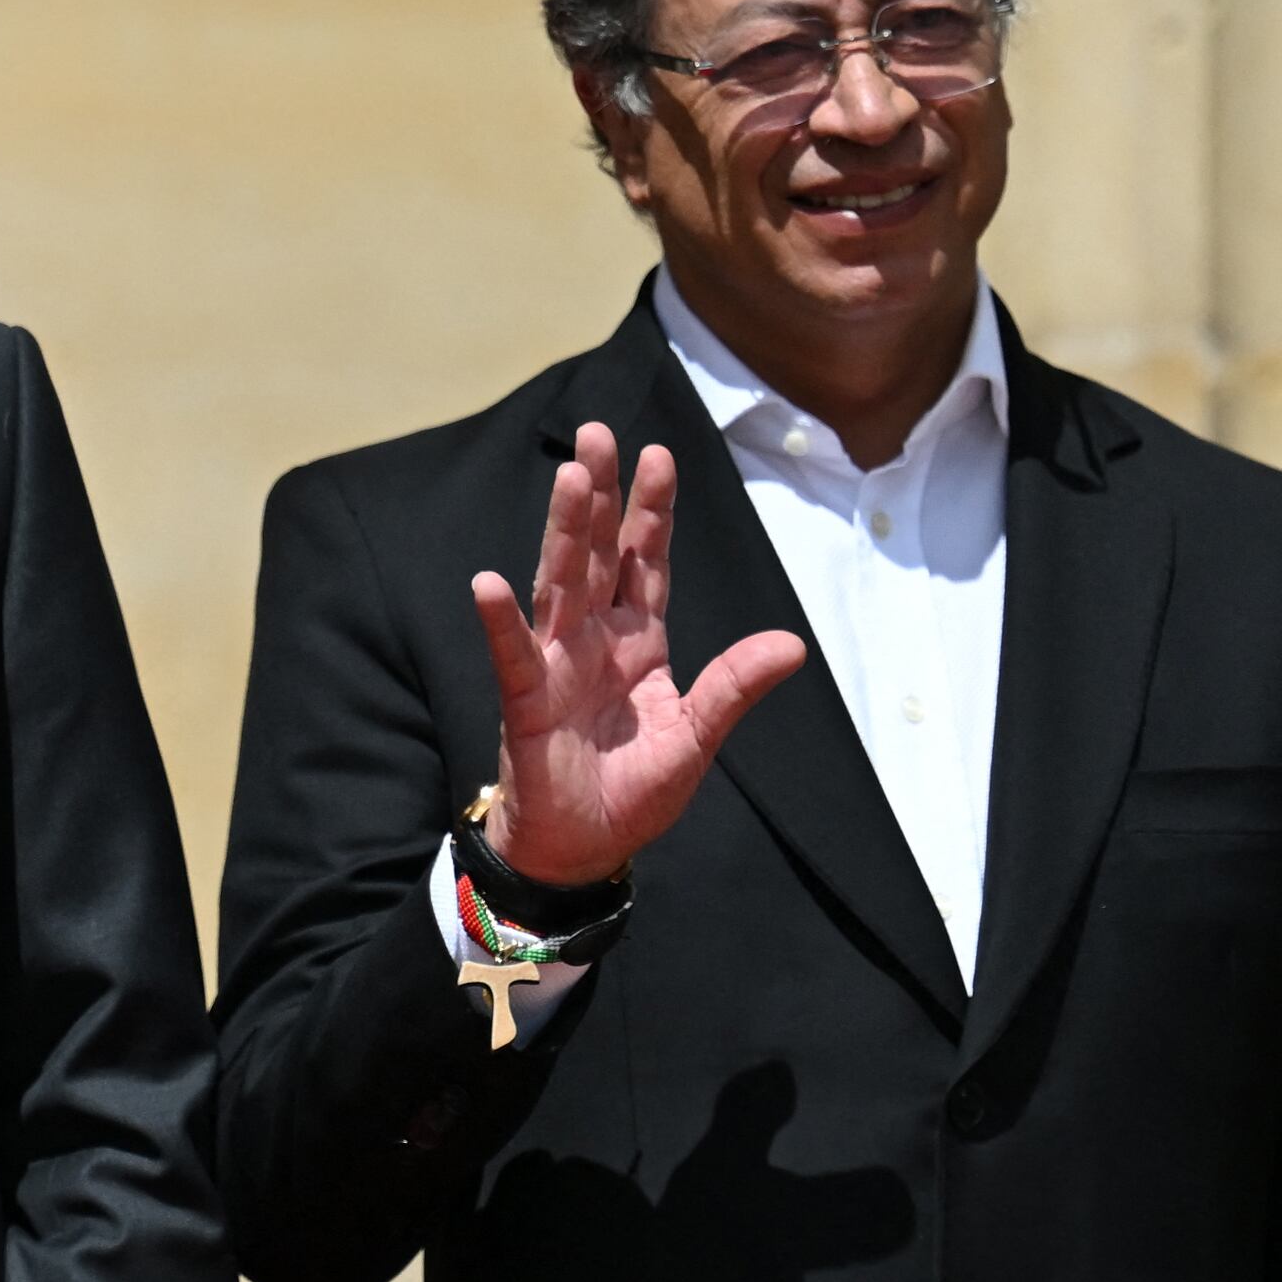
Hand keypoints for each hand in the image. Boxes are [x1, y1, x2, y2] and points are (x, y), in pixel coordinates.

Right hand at [471, 422, 804, 885]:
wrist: (582, 848)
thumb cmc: (633, 791)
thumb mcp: (698, 736)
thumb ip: (735, 686)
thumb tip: (794, 644)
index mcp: (638, 640)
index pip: (645, 561)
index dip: (651, 511)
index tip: (658, 453)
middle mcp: (593, 638)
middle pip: (595, 553)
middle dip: (600, 495)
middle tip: (597, 433)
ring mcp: (555, 663)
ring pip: (559, 583)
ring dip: (562, 532)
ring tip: (570, 478)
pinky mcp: (525, 699)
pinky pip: (511, 653)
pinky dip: (499, 621)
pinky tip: (487, 582)